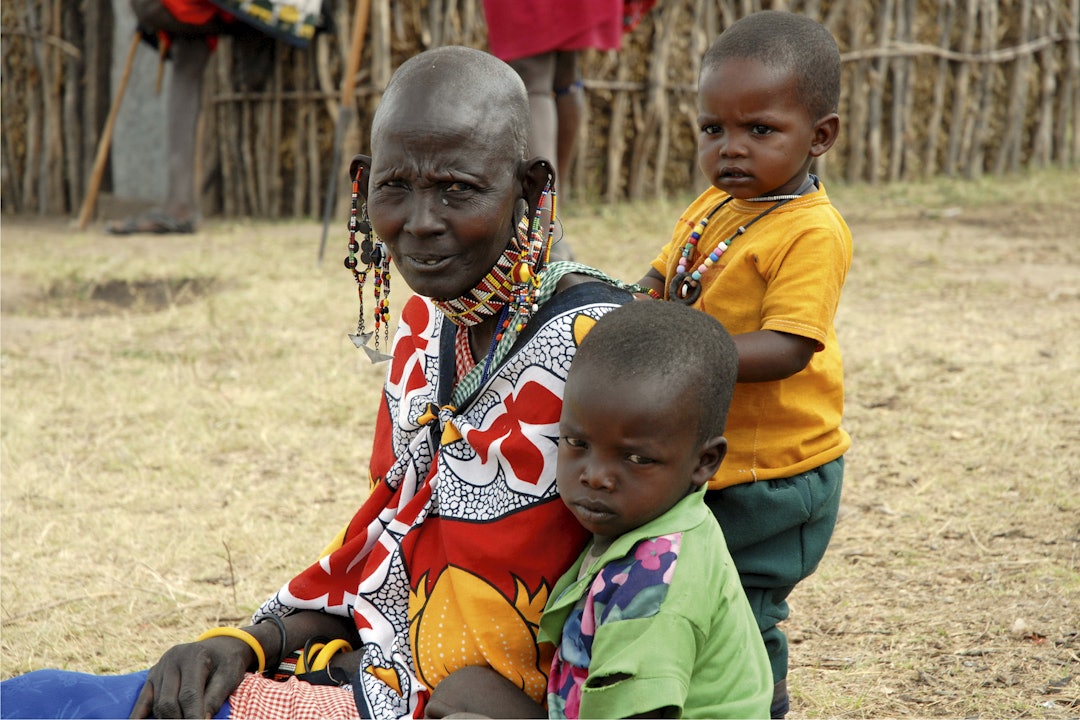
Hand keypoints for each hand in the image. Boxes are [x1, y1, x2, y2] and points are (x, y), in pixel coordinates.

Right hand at [129, 636, 252, 718]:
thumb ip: (215, 698)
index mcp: (193, 656)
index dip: (193, 717)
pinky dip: (138, 717)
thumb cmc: (227, 662)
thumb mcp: (229, 676)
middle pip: (169, 702)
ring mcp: (159, 668)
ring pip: (157, 704)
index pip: (189, 695)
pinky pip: (142, 701)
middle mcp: (172, 660)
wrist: (221, 646)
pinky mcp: (152, 677)